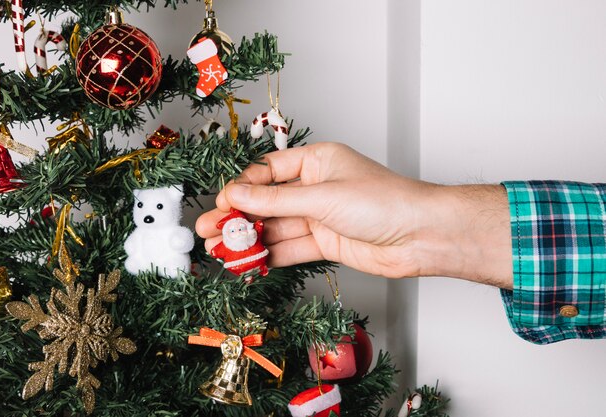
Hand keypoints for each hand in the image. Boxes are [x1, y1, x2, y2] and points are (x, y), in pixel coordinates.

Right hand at [196, 142, 511, 287]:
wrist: (420, 236)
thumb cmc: (385, 201)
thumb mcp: (323, 197)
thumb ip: (277, 201)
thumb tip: (238, 196)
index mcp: (316, 162)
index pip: (268, 172)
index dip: (242, 188)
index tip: (222, 203)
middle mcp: (316, 188)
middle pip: (267, 202)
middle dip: (238, 216)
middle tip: (209, 228)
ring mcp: (320, 217)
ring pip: (276, 227)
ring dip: (249, 239)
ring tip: (219, 248)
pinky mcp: (326, 243)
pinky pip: (290, 248)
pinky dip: (269, 256)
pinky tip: (247, 262)